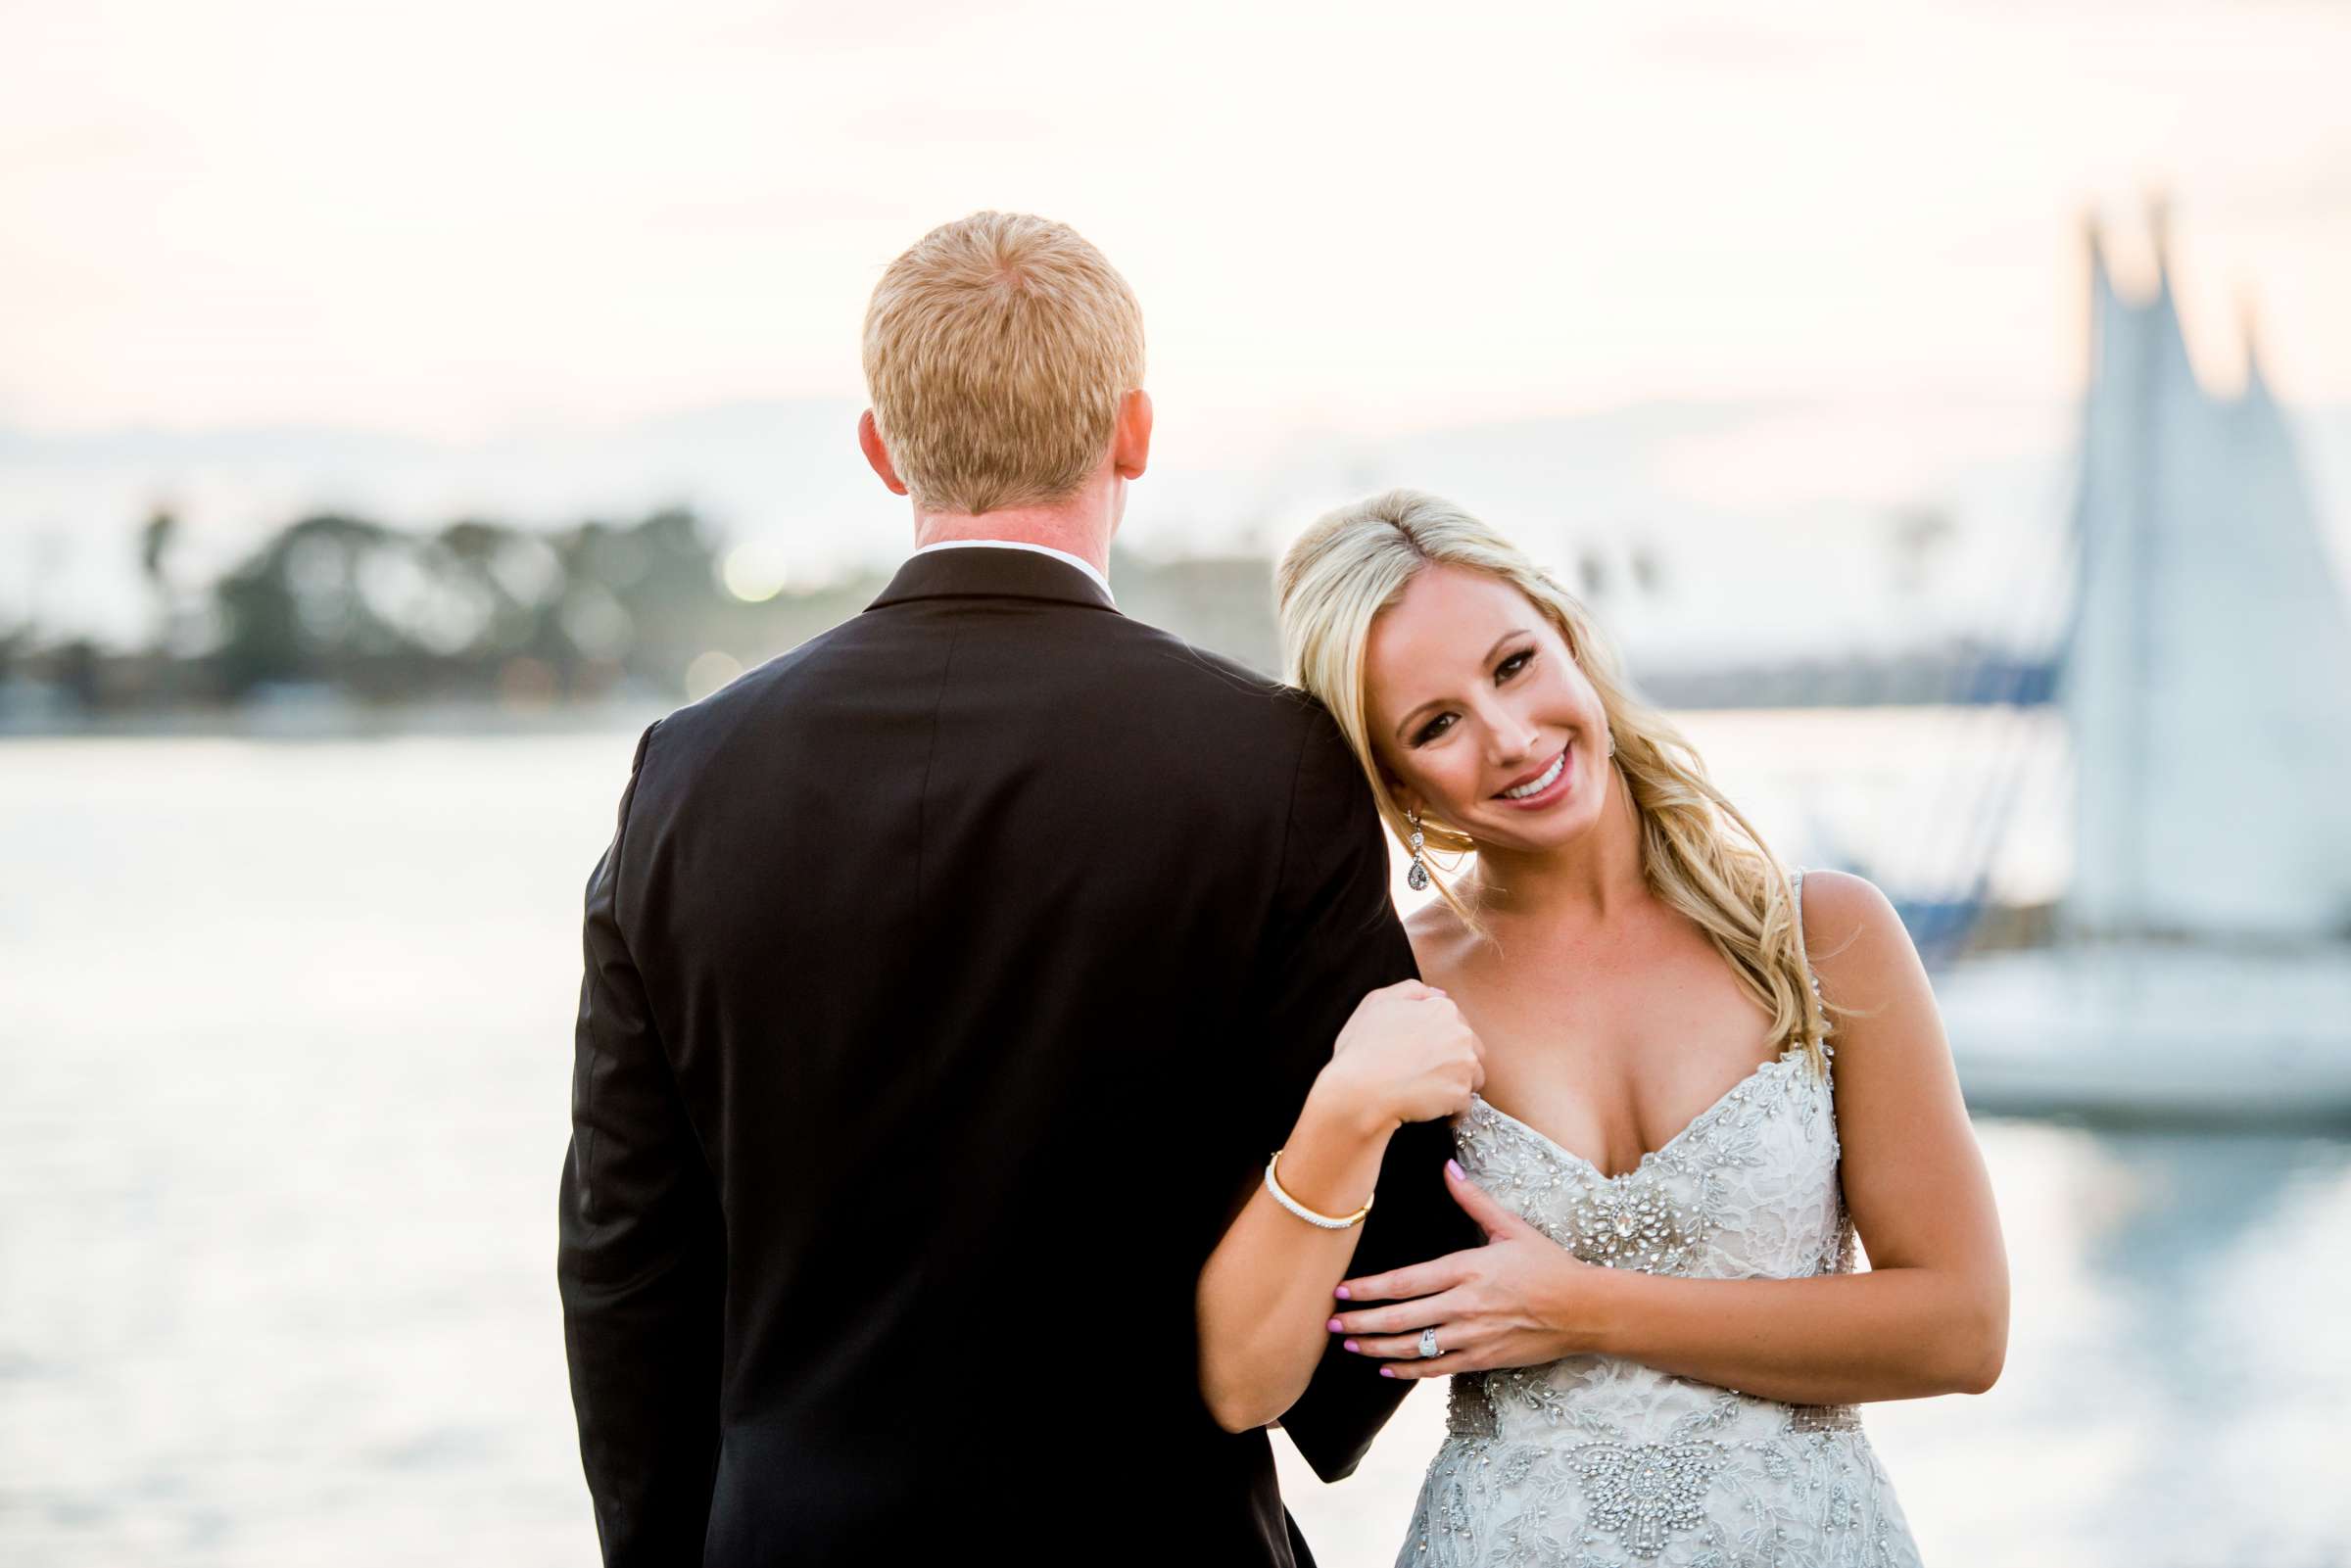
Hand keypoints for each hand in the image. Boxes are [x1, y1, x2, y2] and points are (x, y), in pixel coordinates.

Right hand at [1316, 980, 1484, 1132]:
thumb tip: (1438, 995)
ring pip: (1472, 1076)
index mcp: (1442, 1010)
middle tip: (1426, 1071)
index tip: (1424, 1050)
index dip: (1440, 1037)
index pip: (1457, 1022)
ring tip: (1430, 1090)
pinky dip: (1450, 1109)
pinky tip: (1430, 1107)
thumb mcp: (1377, 1002)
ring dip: (1456, 1083)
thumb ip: (1412, 990)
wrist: (1360, 1090)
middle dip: (1455, 1059)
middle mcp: (1460, 1034)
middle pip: (1471, 1048)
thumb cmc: (1363, 1047)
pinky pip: (1464, 1105)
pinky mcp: (1461, 1094)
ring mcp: (1464, 1065)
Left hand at [1324, 1158, 1608, 1378]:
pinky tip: (1386, 1369)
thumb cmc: (1547, 1265)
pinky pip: (1436, 1369)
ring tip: (1349, 1345)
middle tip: (1330, 1324)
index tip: (1341, 1291)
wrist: (1583, 1310)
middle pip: (1400, 1319)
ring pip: (1413, 1348)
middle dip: (1361, 1323)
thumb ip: (1473, 1199)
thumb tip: (1448, 1167)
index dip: (1369, 1289)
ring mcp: (1472, 1337)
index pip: (1405, 1282)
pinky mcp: (1483, 1359)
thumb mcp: (1510, 1227)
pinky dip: (1408, 1372)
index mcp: (1466, 1269)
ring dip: (1376, 1348)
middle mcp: (1464, 1306)